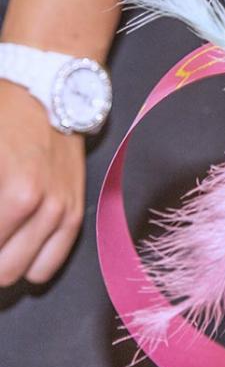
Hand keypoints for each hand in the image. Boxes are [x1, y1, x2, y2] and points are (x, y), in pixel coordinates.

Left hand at [0, 80, 84, 285]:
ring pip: (23, 273)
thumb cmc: (5, 114)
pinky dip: (28, 265)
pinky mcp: (74, 214)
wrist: (52, 92)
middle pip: (3, 271)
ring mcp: (63, 214)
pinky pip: (50, 263)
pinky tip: (13, 249)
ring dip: (3, 265)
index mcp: (15, 195)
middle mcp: (44, 211)